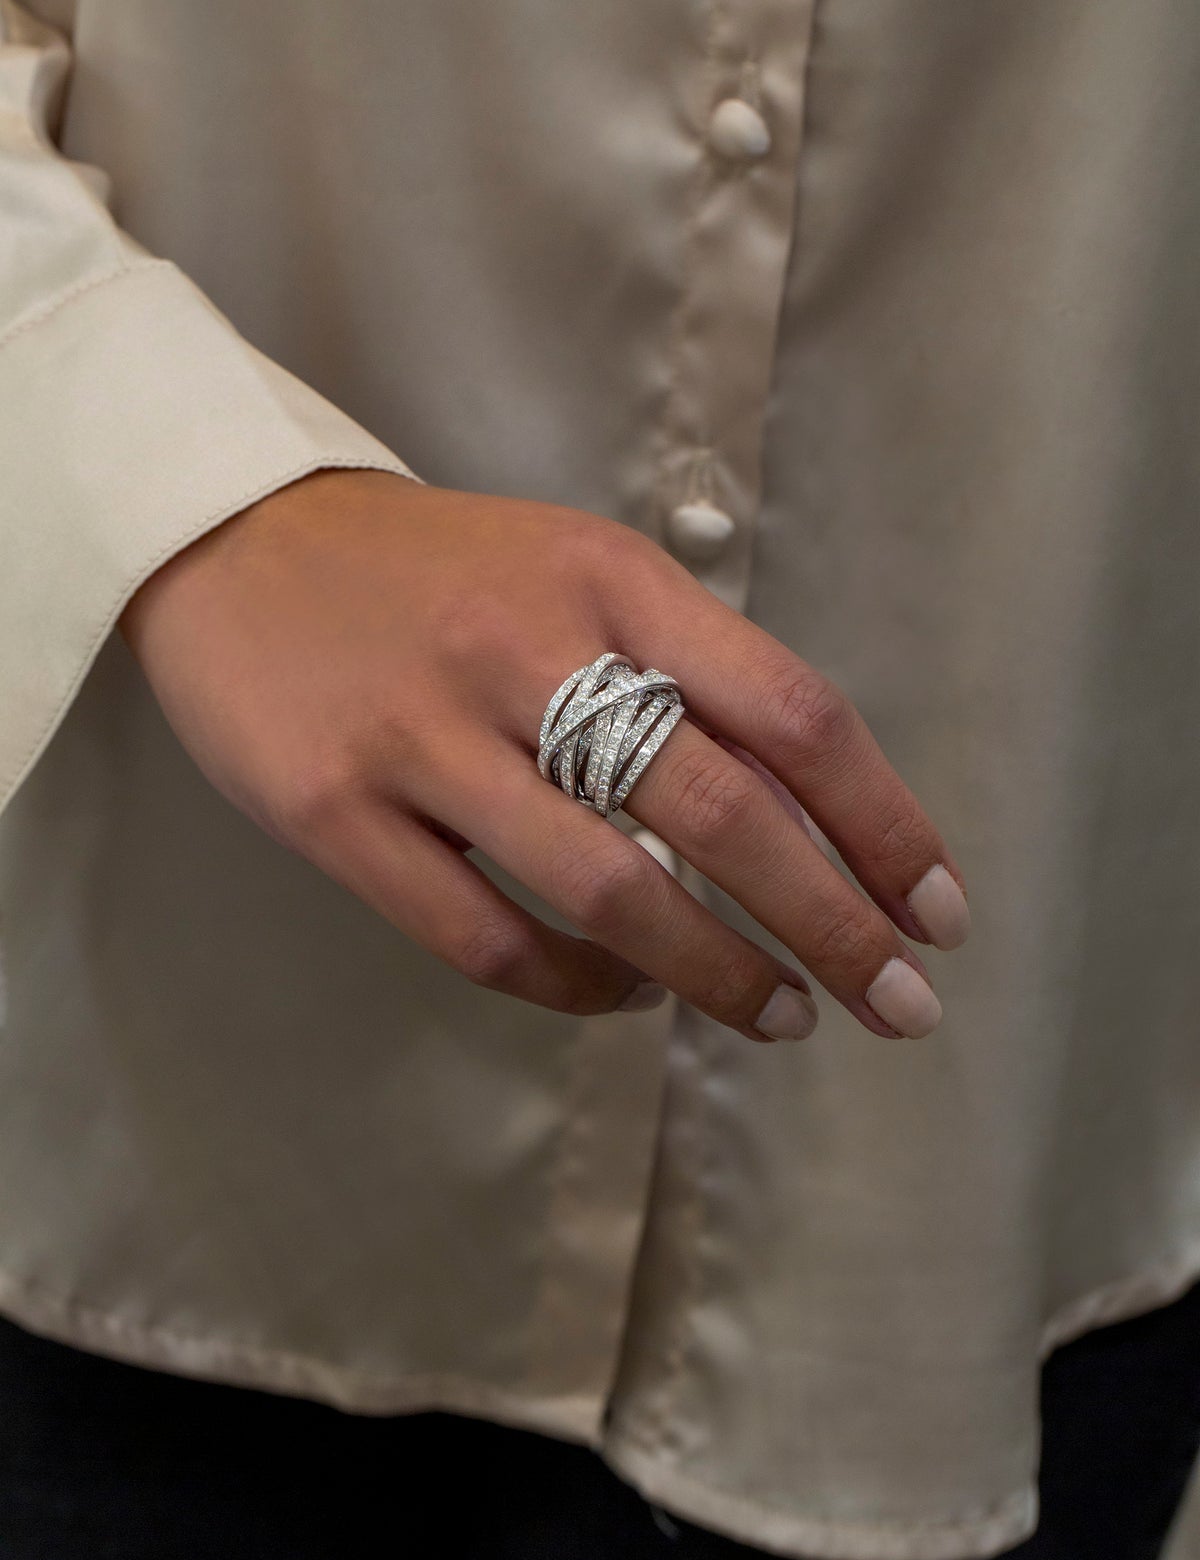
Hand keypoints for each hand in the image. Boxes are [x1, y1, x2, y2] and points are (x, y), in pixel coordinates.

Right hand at [119, 469, 968, 1043]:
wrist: (235, 542)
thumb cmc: (440, 572)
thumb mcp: (575, 572)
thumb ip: (682, 670)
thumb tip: (808, 815)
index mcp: (611, 578)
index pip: (791, 712)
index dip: (884, 823)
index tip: (937, 911)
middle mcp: (527, 650)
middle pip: (722, 815)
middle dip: (834, 926)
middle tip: (899, 1007)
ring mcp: (423, 737)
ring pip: (610, 893)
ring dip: (717, 975)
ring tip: (781, 1018)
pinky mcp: (334, 811)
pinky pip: (486, 936)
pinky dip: (578, 989)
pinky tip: (626, 997)